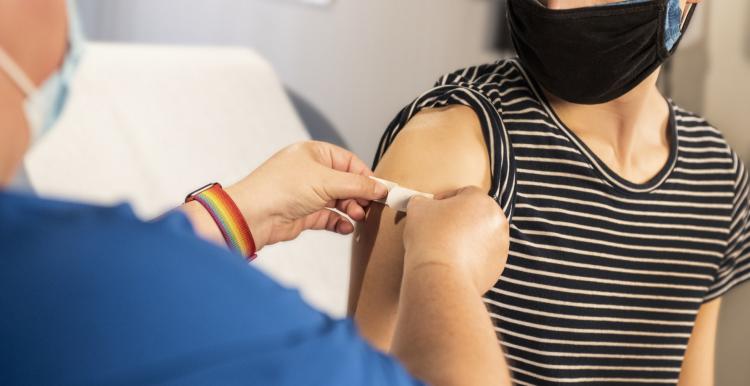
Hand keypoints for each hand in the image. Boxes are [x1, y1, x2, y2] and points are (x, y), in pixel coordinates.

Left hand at [226, 141, 387, 249]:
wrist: (253, 215)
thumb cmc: (280, 188)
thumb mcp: (326, 181)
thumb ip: (357, 185)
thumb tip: (381, 188)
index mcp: (314, 153)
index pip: (349, 162)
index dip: (366, 177)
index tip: (382, 190)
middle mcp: (310, 171)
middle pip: (346, 182)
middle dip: (359, 195)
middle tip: (370, 207)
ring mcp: (307, 193)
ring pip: (338, 201)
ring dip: (351, 209)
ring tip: (358, 217)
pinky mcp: (304, 214)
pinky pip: (328, 217)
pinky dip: (339, 222)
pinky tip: (347, 227)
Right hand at [402, 186, 508, 293]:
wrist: (440, 276)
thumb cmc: (430, 238)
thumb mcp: (418, 208)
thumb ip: (423, 201)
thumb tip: (422, 204)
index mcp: (481, 200)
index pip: (463, 193)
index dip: (445, 200)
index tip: (433, 210)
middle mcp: (497, 220)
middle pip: (476, 214)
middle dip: (459, 219)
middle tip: (440, 229)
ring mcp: (500, 245)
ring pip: (481, 236)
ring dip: (466, 238)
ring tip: (445, 247)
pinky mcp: (498, 266)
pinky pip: (483, 256)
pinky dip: (471, 257)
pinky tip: (453, 262)